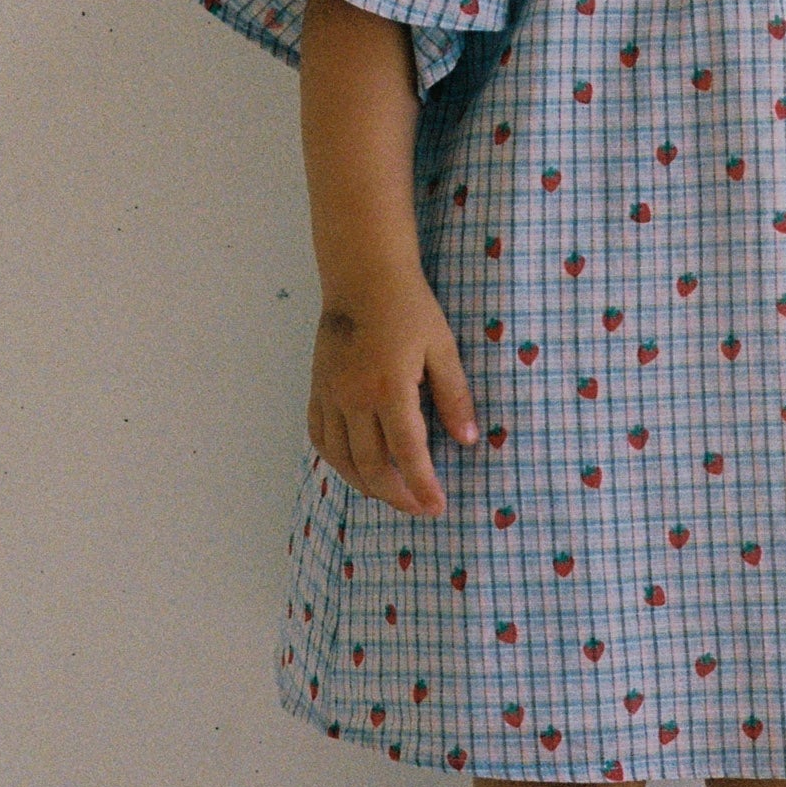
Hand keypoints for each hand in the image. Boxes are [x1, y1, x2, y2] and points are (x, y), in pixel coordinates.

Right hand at [307, 277, 479, 516]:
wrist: (362, 278)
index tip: (437, 506)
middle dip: (397, 495)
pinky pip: (321, 438)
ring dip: (366, 485)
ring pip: (342, 459)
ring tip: (392, 495)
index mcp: (389, 387)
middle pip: (372, 466)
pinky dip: (338, 462)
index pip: (407, 452)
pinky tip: (356, 470)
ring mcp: (330, 395)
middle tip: (420, 508)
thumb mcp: (443, 347)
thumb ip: (454, 396)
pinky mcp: (317, 390)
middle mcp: (354, 398)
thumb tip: (468, 440)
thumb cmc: (409, 308)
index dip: (422, 486)